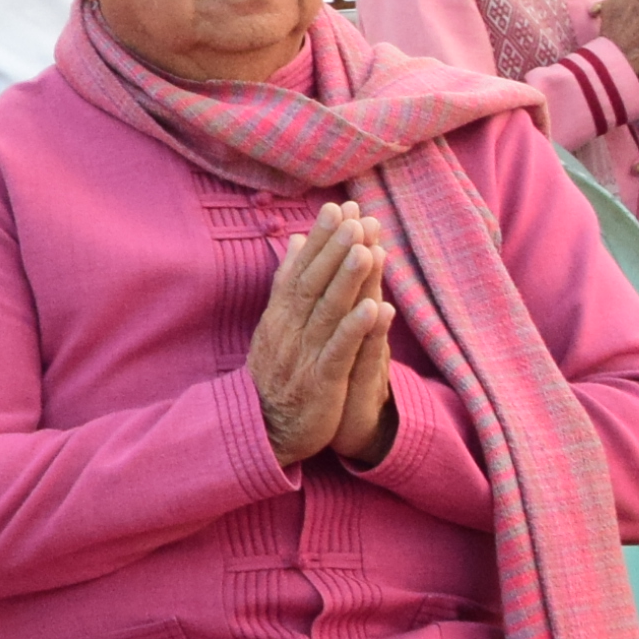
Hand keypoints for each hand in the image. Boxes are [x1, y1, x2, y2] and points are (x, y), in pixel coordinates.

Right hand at [249, 204, 394, 464]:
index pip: (300, 270)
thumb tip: (294, 242)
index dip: (320, 240)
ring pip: (327, 312)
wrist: (263, 430)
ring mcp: (305, 356)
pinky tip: (375, 308)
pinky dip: (355, 329)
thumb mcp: (276, 324)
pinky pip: (339, 352)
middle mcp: (290, 330)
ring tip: (366, 250)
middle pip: (314, 284)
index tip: (336, 208)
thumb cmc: (276, 374)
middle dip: (334, 250)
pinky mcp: (321, 382)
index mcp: (281, 316)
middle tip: (353, 217)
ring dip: (347, 281)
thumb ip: (286, 283)